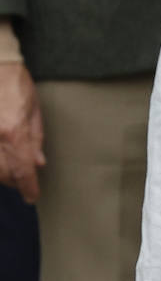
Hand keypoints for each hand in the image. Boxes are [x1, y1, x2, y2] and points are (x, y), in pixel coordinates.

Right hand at [0, 62, 44, 202]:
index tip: (33, 196)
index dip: (28, 187)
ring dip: (2, 173)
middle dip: (15, 181)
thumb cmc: (16, 83)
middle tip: (25, 181)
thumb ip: (35, 138)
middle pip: (2, 173)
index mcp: (13, 131)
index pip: (22, 170)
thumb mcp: (34, 109)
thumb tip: (37, 163)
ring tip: (12, 170)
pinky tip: (1, 158)